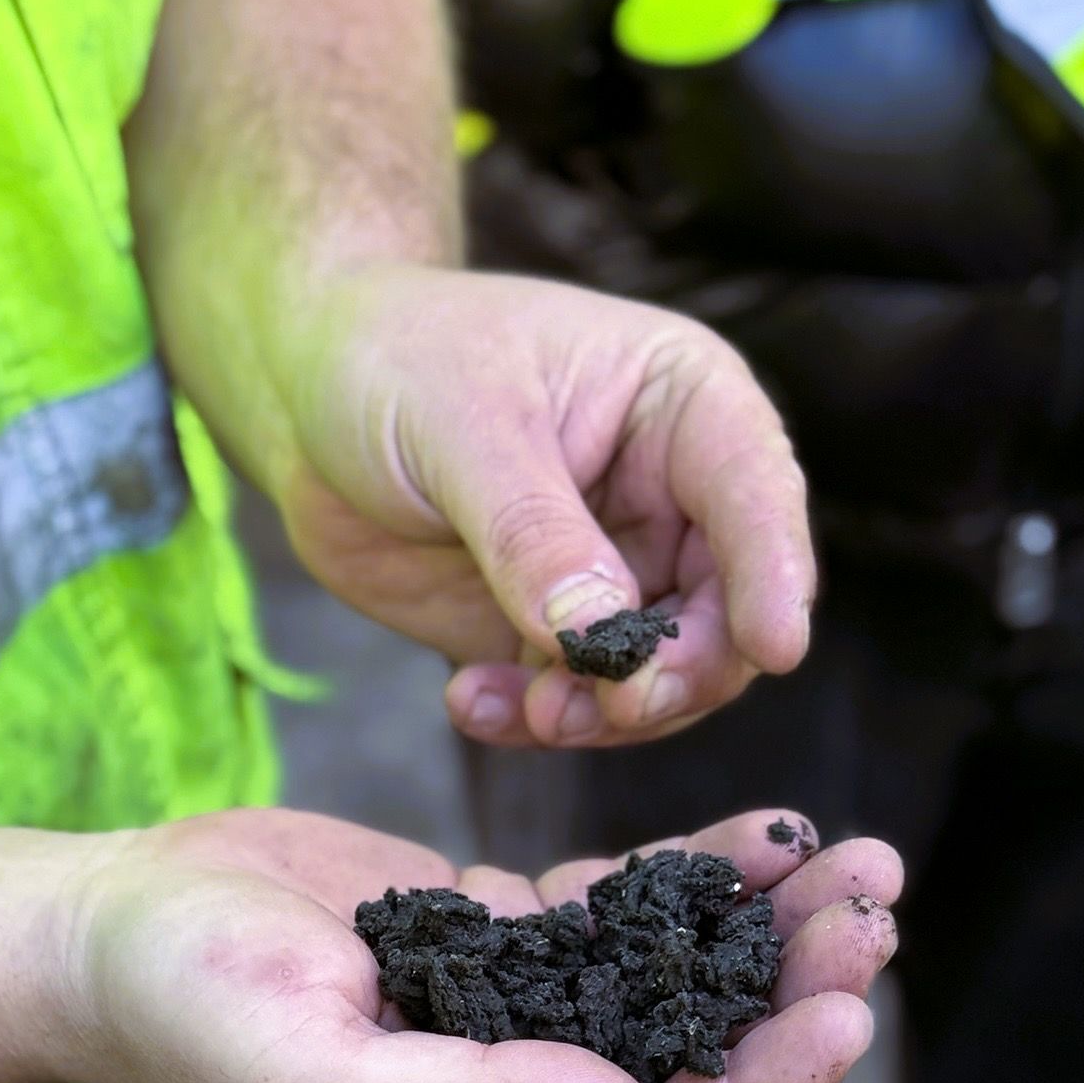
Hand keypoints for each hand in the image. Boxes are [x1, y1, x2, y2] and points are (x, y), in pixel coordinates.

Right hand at [71, 802, 899, 1082]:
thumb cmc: (184, 1016)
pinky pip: (620, 915)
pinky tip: (768, 840)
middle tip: (875, 915)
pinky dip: (696, 881)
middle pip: (689, 1072)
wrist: (107, 930)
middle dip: (791, 1001)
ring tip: (858, 867)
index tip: (845, 1015)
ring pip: (671, 990)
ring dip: (767, 938)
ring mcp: (507, 1021)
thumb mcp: (310, 1076)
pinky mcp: (491, 939)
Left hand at [269, 263, 813, 747]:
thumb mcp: (463, 428)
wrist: (306, 396)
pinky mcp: (549, 634)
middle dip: (676, 674)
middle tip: (611, 705)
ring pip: (657, 678)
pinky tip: (469, 704)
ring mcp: (614, 575)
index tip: (778, 650)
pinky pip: (572, 704)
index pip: (757, 494)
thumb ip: (532, 533)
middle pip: (724, 614)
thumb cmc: (397, 360)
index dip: (775, 575)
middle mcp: (669, 498)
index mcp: (682, 407)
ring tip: (529, 714)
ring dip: (602, 714)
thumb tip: (600, 635)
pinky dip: (531, 722)